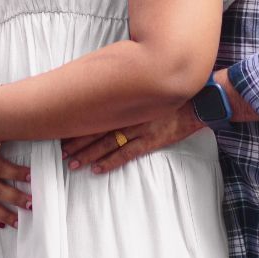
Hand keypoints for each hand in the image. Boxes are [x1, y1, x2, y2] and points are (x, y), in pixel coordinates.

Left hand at [61, 101, 202, 174]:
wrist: (196, 102)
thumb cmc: (169, 93)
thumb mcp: (146, 88)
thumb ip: (128, 92)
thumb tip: (108, 94)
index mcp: (126, 100)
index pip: (96, 112)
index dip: (79, 122)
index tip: (63, 129)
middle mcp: (129, 114)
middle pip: (98, 129)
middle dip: (78, 141)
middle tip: (62, 151)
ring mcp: (140, 128)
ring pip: (108, 143)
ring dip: (88, 153)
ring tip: (72, 163)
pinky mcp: (151, 141)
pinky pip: (127, 153)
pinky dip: (110, 161)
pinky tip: (96, 168)